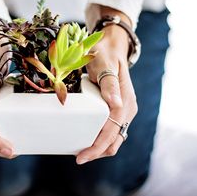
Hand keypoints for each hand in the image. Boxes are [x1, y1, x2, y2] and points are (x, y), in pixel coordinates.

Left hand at [76, 23, 137, 164]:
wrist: (111, 49)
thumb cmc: (105, 55)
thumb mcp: (104, 65)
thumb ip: (110, 84)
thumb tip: (115, 104)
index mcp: (125, 102)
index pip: (112, 132)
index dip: (97, 147)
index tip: (81, 156)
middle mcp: (126, 109)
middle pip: (114, 141)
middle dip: (97, 152)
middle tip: (78, 157)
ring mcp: (123, 110)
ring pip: (113, 138)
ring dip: (99, 147)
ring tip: (81, 151)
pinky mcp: (116, 109)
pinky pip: (110, 130)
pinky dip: (100, 138)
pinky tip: (87, 138)